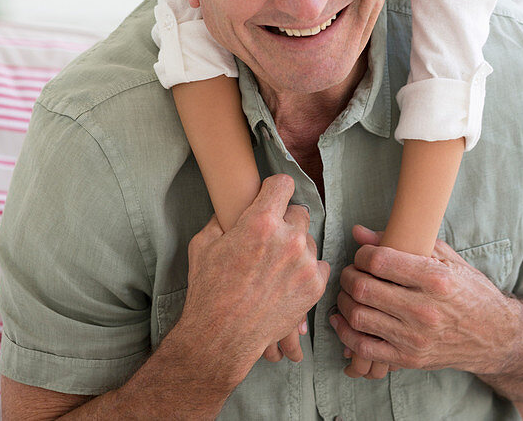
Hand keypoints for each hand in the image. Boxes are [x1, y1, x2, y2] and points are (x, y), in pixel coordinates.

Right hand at [175, 175, 328, 382]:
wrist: (221, 338)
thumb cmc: (209, 291)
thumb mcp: (203, 244)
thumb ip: (223, 218)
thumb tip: (233, 207)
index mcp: (260, 222)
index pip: (283, 183)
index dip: (274, 189)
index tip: (271, 197)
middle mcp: (288, 239)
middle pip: (299, 212)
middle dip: (285, 221)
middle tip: (270, 238)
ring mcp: (305, 264)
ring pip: (308, 239)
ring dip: (296, 247)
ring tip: (275, 266)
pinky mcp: (314, 287)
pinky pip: (319, 264)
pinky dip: (306, 269)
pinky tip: (287, 279)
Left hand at [331, 225, 515, 374]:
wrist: (494, 336)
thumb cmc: (469, 290)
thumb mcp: (445, 258)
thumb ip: (403, 241)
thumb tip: (359, 232)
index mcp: (435, 280)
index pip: (380, 262)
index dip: (362, 254)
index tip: (363, 254)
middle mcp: (424, 311)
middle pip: (363, 289)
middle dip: (348, 276)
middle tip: (351, 271)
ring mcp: (415, 339)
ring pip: (358, 317)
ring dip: (344, 301)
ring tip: (348, 292)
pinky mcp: (409, 359)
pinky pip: (364, 348)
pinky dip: (346, 333)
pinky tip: (343, 320)